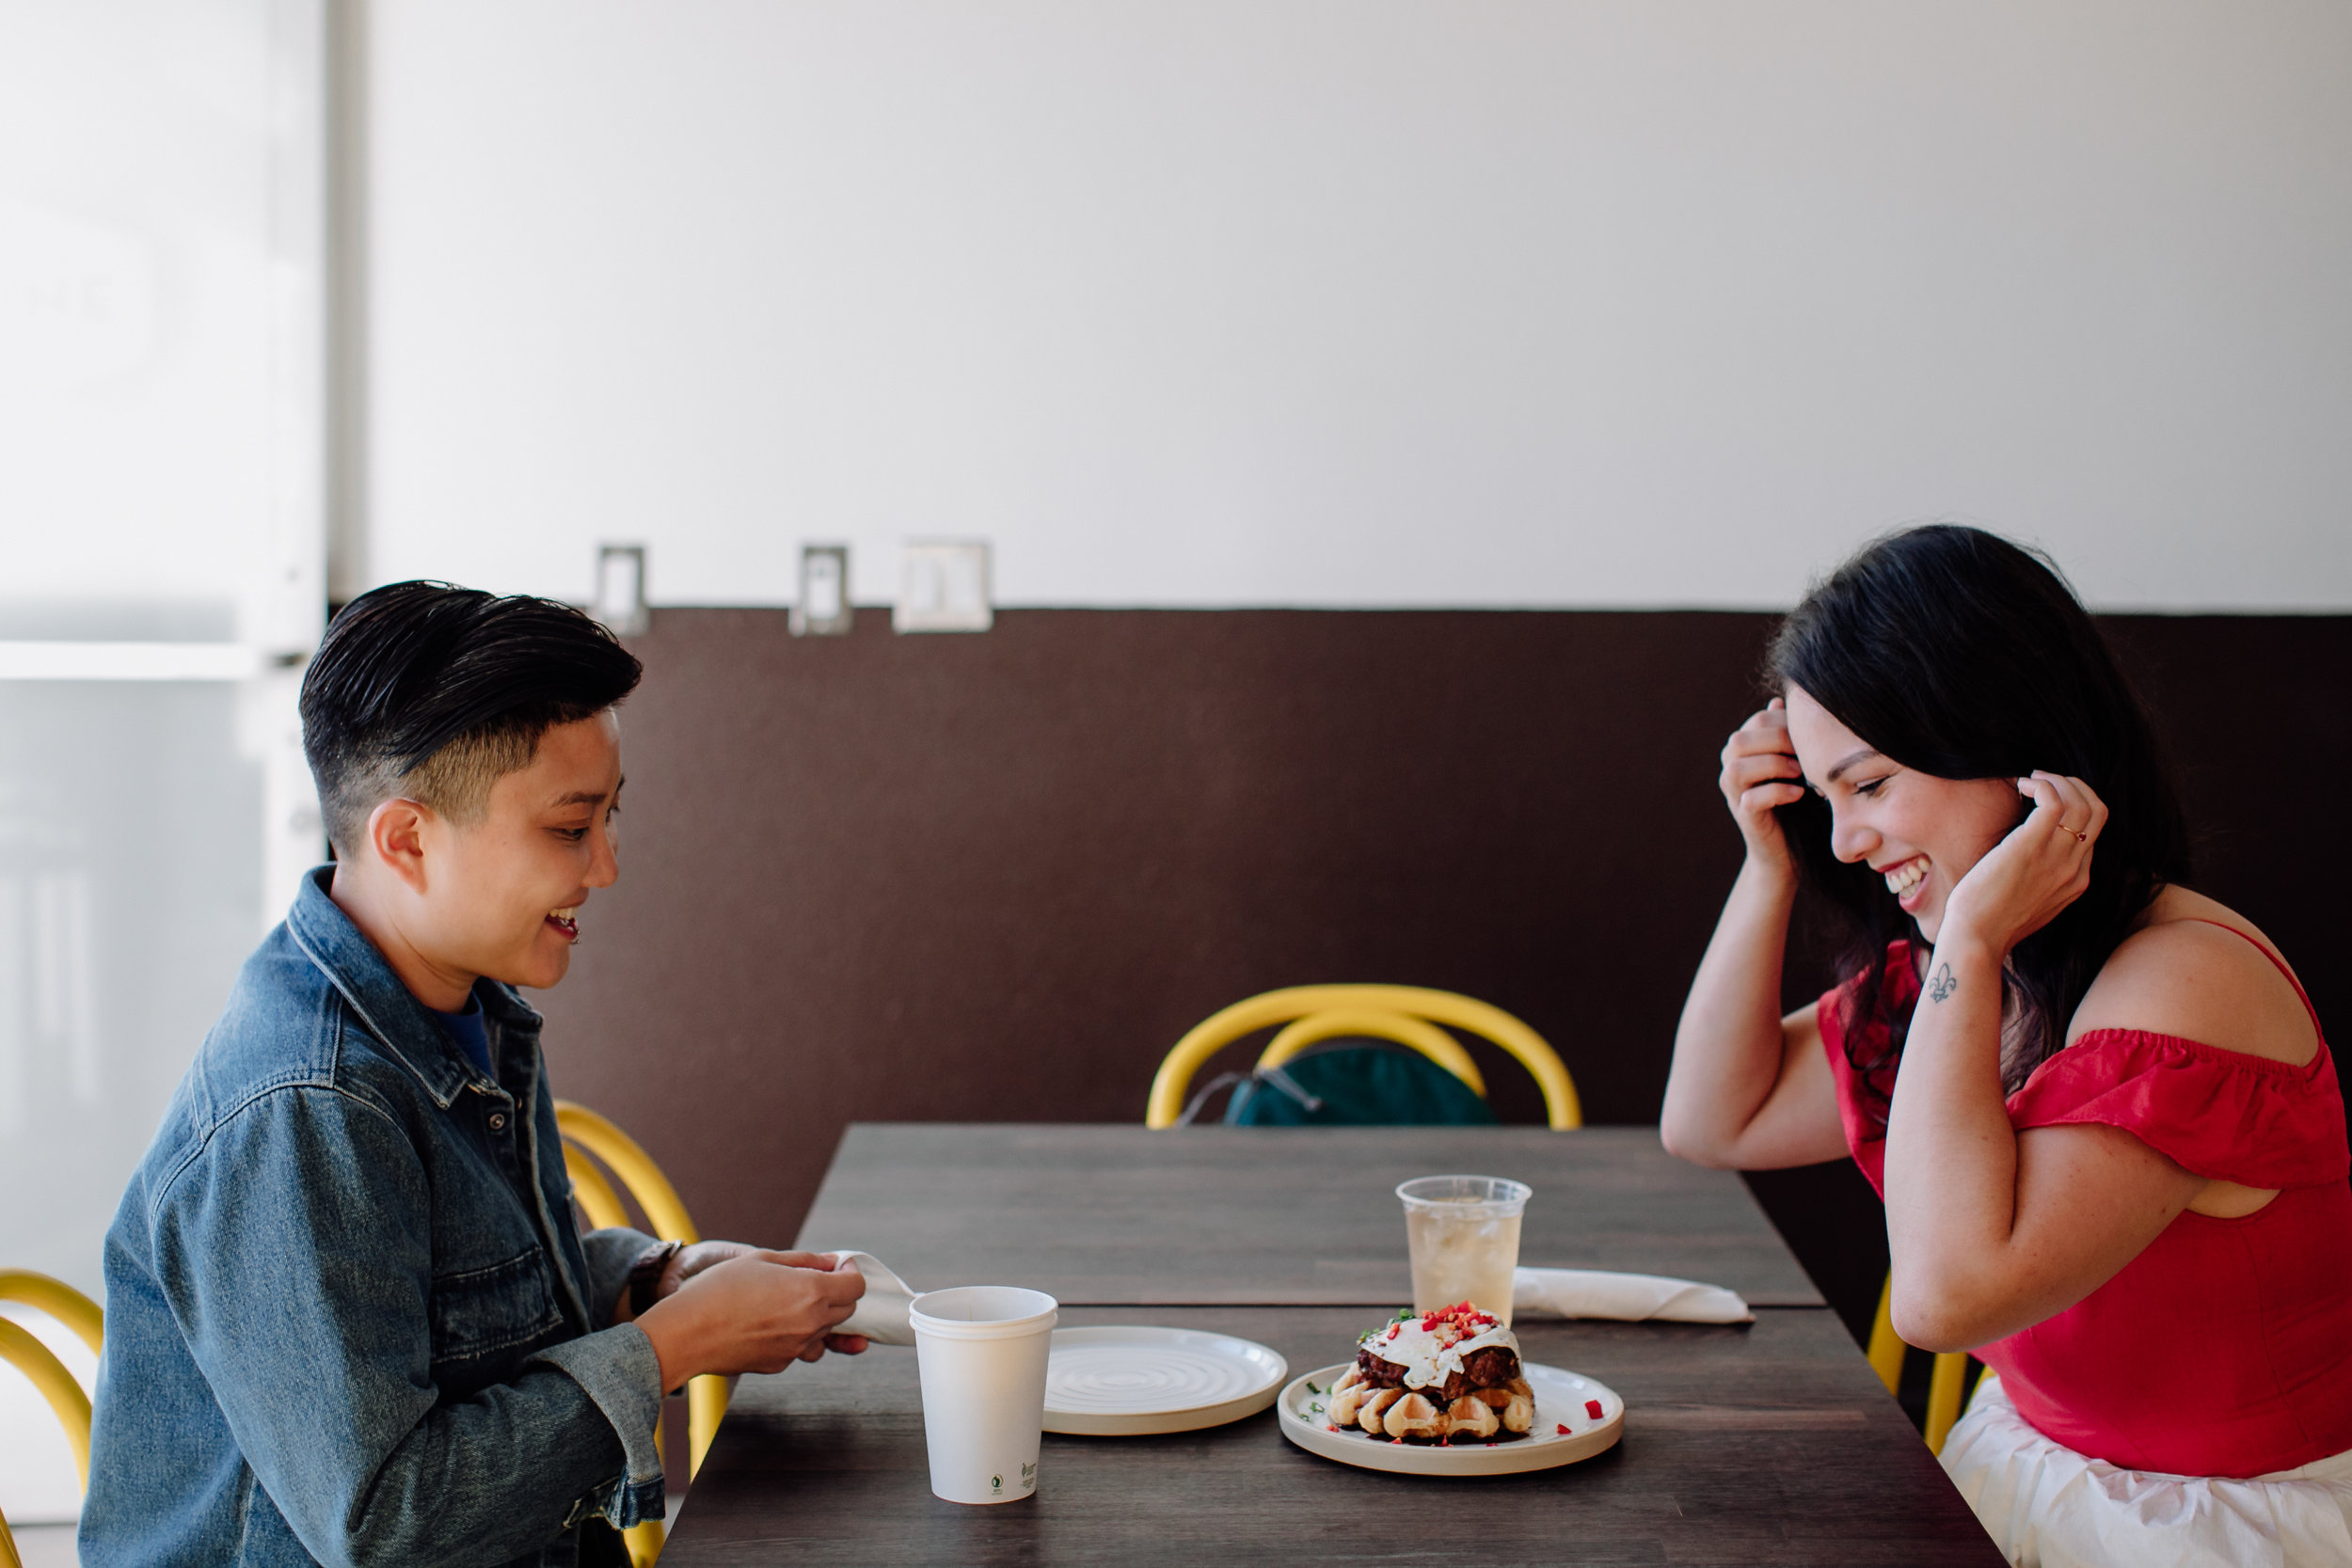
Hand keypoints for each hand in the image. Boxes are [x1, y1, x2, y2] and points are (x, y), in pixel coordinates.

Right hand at [639, 1243, 867, 1351]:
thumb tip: (828, 1262)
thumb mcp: (762, 1260)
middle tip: (815, 1280)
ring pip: (825, 1332)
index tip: (839, 1267)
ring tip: (789, 1302)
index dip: (850, 1273)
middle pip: (847, 1311)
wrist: (686, 1334)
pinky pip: (800, 1348)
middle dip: (838, 1293)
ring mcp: (796, 1348)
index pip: (856, 1287)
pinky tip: (769, 1322)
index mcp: (811, 1292)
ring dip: (818, 1317)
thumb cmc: (718, 1291)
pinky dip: (795, 1335)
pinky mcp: (780, 1364)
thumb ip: (802, 1260)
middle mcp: (810, 1323)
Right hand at [1718, 698, 1804, 870]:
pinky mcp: (1744, 817)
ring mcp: (1734, 794)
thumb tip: (1778, 703)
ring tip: (1799, 773)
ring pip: (1736, 768)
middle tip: (1804, 754)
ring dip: (1773, 766)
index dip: (1784, 724)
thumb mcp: (1796, 762)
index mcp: (1745, 750)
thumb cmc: (1797, 799)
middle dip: (1777, 742)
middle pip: (1740, 741)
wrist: (1790, 847)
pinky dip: (1777, 793)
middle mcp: (1732, 769)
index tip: (1811, 737)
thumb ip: (1786, 735)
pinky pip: (1750, 799)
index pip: (1757, 722)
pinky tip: (1798, 794)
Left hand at [1941, 771, 2106, 953]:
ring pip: (2081, 803)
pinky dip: (2042, 786)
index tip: (2046, 799)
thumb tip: (2026, 858)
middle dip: (2075, 786)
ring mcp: (2057, 859)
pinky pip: (2053, 803)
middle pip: (2098, 812)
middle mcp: (2074, 869)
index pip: (2092, 833)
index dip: (2074, 807)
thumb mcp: (2028, 902)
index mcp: (2076, 881)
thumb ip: (2040, 881)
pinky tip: (2020, 787)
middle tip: (2044, 781)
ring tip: (2030, 780)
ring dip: (2057, 782)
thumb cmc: (1988, 921)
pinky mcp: (2031, 847)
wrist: (1977, 940)